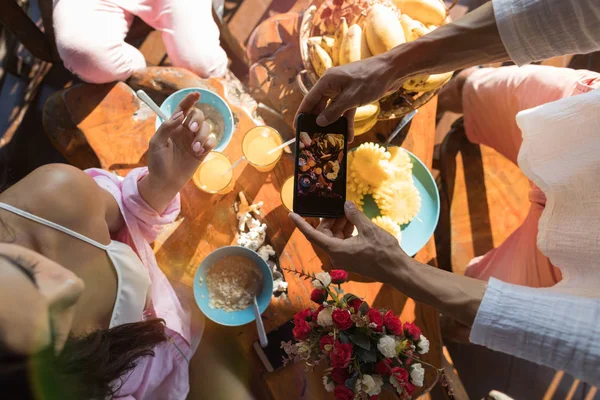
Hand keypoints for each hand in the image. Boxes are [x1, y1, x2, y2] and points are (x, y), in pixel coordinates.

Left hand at [147, 92, 216, 189]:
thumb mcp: (156, 142)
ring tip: (194, 148)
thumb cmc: (158, 162)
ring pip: (207, 128)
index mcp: (174, 126)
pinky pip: (212, 141)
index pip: (183, 109)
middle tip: (192, 128)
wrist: (165, 181)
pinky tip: (199, 152)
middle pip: (199, 115)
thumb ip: (167, 127)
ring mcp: (195, 141)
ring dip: (202, 135)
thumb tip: (180, 115)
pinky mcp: (203, 152)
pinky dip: (208, 144)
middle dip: (198, 119)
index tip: (196, 94)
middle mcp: (186, 131)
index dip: (190, 100)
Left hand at [289, 201, 408, 281]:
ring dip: (339, 225)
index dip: (301, 224)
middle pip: (324, 235)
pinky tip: (354, 222)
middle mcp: (336, 256)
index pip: (312, 235)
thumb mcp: (368, 229)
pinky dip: (345, 232)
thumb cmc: (383, 251)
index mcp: (336, 250)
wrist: (396, 270)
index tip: (291, 214)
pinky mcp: (350, 260)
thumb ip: (354, 216)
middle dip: (330, 220)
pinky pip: (342, 243)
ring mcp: (343, 259)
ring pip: (334, 238)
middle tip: (339, 207)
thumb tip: (346, 205)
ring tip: (349, 213)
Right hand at [297, 55, 400, 142]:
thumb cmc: (370, 79)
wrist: (393, 70)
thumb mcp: (351, 98)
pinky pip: (346, 112)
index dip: (302, 114)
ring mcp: (343, 91)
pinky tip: (348, 136)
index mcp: (327, 82)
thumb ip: (334, 111)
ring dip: (333, 125)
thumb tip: (320, 122)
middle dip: (318, 122)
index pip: (309, 100)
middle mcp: (332, 85)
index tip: (297, 127)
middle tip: (314, 138)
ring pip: (333, 111)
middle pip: (320, 106)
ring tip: (330, 140)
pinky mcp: (353, 96)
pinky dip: (346, 123)